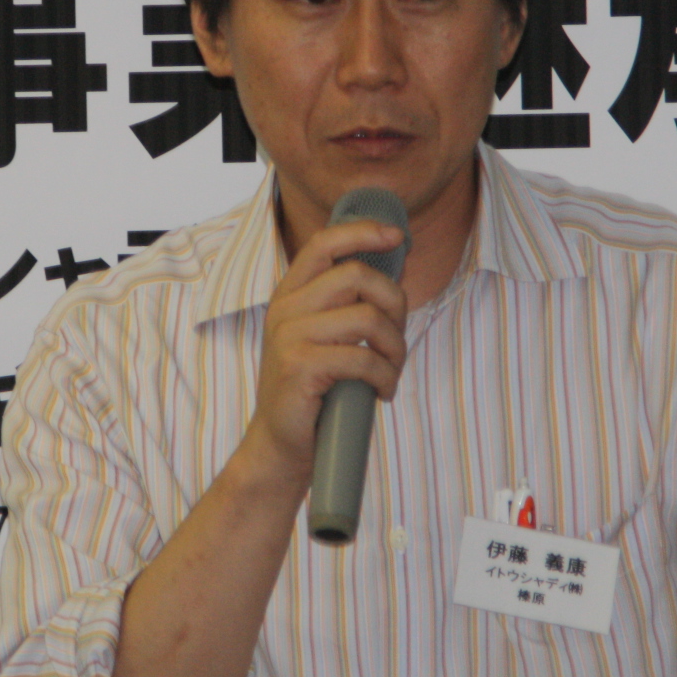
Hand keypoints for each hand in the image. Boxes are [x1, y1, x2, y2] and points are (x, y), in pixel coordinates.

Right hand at [239, 219, 408, 485]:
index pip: (324, 243)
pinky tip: (383, 391)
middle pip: (357, 276)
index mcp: (290, 295)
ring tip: (391, 370)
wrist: (280, 445)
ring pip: (367, 318)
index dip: (362, 232)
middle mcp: (285, 309)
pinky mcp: (300, 367)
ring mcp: (289, 337)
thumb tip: (393, 274)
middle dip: (394, 304)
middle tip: (397, 339)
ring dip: (395, 347)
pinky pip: (363, 358)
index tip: (396, 237)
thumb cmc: (312, 392)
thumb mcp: (322, 338)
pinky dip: (385, 376)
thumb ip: (345, 306)